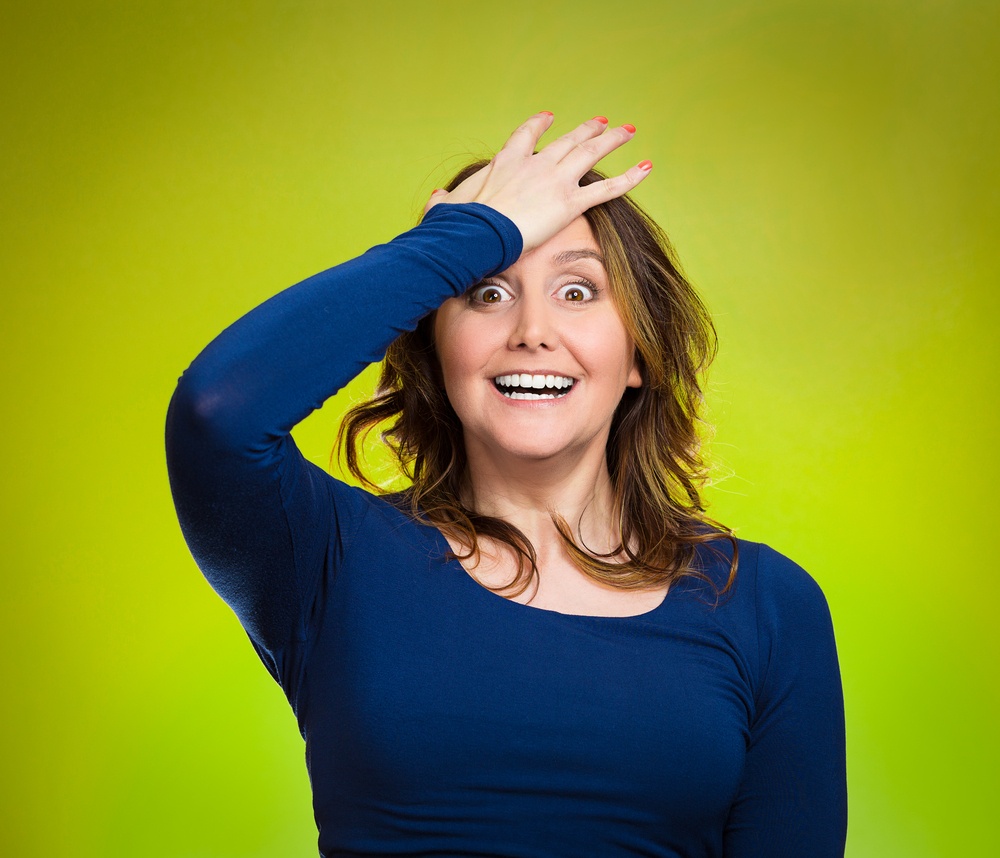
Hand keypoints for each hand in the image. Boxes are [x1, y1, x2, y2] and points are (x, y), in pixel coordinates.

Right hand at [424, 113, 651, 252]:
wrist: (476, 232)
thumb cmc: (459, 224)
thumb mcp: (445, 209)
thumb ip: (442, 203)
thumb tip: (435, 200)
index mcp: (507, 162)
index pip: (526, 136)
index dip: (539, 126)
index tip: (549, 118)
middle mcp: (535, 164)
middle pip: (567, 140)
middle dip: (586, 130)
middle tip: (602, 122)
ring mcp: (554, 180)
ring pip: (591, 154)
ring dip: (612, 140)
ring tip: (628, 131)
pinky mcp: (569, 203)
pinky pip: (606, 189)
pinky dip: (629, 178)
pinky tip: (646, 168)